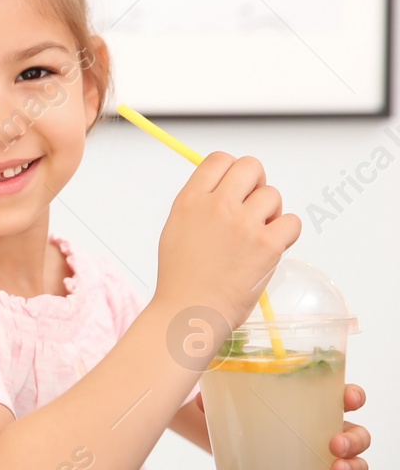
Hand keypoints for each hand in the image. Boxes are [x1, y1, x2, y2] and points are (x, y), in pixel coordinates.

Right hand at [154, 151, 300, 327]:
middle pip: (251, 167)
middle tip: (252, 208)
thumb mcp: (177, 229)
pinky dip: (286, 235)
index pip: (219, 159)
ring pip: (273, 195)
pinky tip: (269, 249)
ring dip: (271, 213)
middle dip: (256, 184)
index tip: (235, 188)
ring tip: (257, 237)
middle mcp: (216, 206)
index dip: (232, 171)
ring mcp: (243, 224)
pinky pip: (292, 223)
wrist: (190, 311)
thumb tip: (223, 188)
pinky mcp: (267, 245)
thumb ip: (199, 204)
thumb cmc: (182, 278)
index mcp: (190, 200)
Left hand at [196, 384, 369, 469]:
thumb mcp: (228, 403)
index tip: (348, 399)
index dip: (352, 396)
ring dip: (354, 467)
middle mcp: (324, 430)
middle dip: (353, 438)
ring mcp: (324, 458)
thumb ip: (215, 396)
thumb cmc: (242, 419)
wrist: (230, 449)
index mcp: (310, 404)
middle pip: (356, 431)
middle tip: (335, 444)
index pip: (341, 395)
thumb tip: (201, 399)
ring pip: (356, 462)